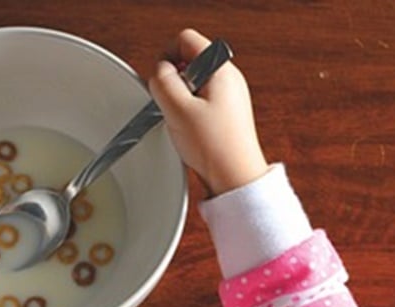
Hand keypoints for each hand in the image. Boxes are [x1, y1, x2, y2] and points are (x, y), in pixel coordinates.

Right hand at [147, 28, 268, 196]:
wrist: (235, 178)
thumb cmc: (215, 147)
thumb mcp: (177, 109)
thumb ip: (162, 82)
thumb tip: (159, 71)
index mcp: (220, 69)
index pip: (186, 40)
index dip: (166, 56)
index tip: (160, 80)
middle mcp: (228, 78)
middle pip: (189, 61)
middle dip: (173, 81)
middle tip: (172, 106)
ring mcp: (229, 96)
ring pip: (192, 83)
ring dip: (179, 99)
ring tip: (183, 121)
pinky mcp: (226, 113)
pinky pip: (200, 101)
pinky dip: (188, 112)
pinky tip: (190, 130)